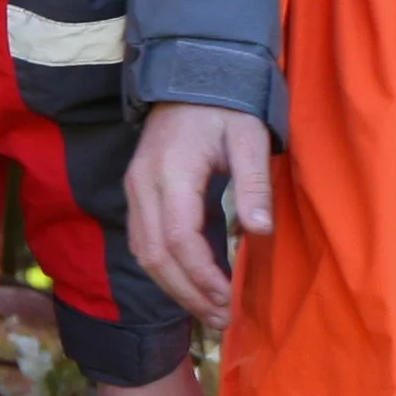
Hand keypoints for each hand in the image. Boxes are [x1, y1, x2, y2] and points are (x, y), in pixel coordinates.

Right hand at [126, 103, 273, 326]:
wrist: (191, 75)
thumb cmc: (227, 106)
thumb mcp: (250, 138)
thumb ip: (254, 184)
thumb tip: (259, 231)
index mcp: (171, 174)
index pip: (177, 239)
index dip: (201, 276)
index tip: (228, 299)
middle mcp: (143, 186)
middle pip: (154, 255)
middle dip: (187, 293)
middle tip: (221, 319)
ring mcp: (135, 189)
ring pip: (143, 253)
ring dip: (174, 286)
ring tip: (209, 310)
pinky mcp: (138, 191)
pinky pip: (143, 240)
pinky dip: (165, 268)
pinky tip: (191, 283)